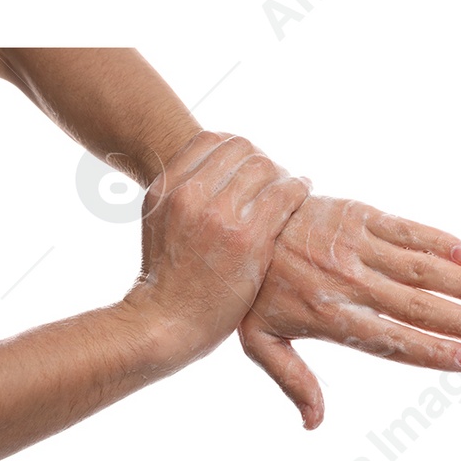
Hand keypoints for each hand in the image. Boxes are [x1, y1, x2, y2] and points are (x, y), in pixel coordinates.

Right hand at [125, 133, 309, 373]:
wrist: (167, 321)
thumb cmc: (166, 275)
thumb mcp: (158, 218)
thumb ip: (179, 188)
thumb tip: (210, 165)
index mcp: (168, 185)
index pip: (211, 139)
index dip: (235, 148)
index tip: (247, 164)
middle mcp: (191, 194)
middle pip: (241, 149)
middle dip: (261, 159)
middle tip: (273, 175)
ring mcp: (219, 215)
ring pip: (264, 167)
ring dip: (282, 172)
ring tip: (291, 185)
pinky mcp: (248, 238)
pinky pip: (283, 194)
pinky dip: (298, 187)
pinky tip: (302, 191)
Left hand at [240, 196, 460, 427]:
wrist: (241, 218)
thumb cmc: (254, 286)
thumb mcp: (260, 340)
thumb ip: (292, 379)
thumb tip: (314, 424)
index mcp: (331, 317)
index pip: (393, 340)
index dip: (434, 351)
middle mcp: (349, 282)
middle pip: (417, 307)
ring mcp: (355, 246)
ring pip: (418, 267)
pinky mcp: (357, 214)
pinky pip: (403, 228)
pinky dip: (436, 239)